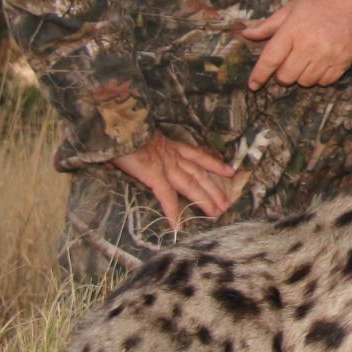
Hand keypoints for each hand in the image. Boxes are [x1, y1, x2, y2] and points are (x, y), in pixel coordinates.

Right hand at [111, 133, 239, 230]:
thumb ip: (143, 149)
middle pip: (199, 174)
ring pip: (191, 185)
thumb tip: (124, 159)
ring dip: (204, 200)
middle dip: (214, 189)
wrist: (121, 125)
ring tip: (217, 213)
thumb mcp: (142, 137)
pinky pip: (166, 197)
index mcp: (170, 146)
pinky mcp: (155, 176)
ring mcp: (166, 166)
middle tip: (227, 203)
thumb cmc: (126, 130)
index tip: (230, 171)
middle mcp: (173, 157)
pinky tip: (177, 226)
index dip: (215, 163)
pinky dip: (172, 212)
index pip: (198, 156)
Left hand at [238, 0, 351, 89]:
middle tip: (288, 63)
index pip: (271, 58)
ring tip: (306, 61)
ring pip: (305, 82)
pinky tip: (320, 64)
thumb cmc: (320, 3)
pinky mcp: (343, 62)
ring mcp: (327, 55)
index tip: (253, 85)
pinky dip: (319, 77)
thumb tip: (247, 34)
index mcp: (293, 30)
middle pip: (287, 76)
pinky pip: (325, 82)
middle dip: (283, 74)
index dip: (260, 74)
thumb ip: (268, 25)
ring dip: (301, 76)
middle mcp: (309, 45)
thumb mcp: (291, 8)